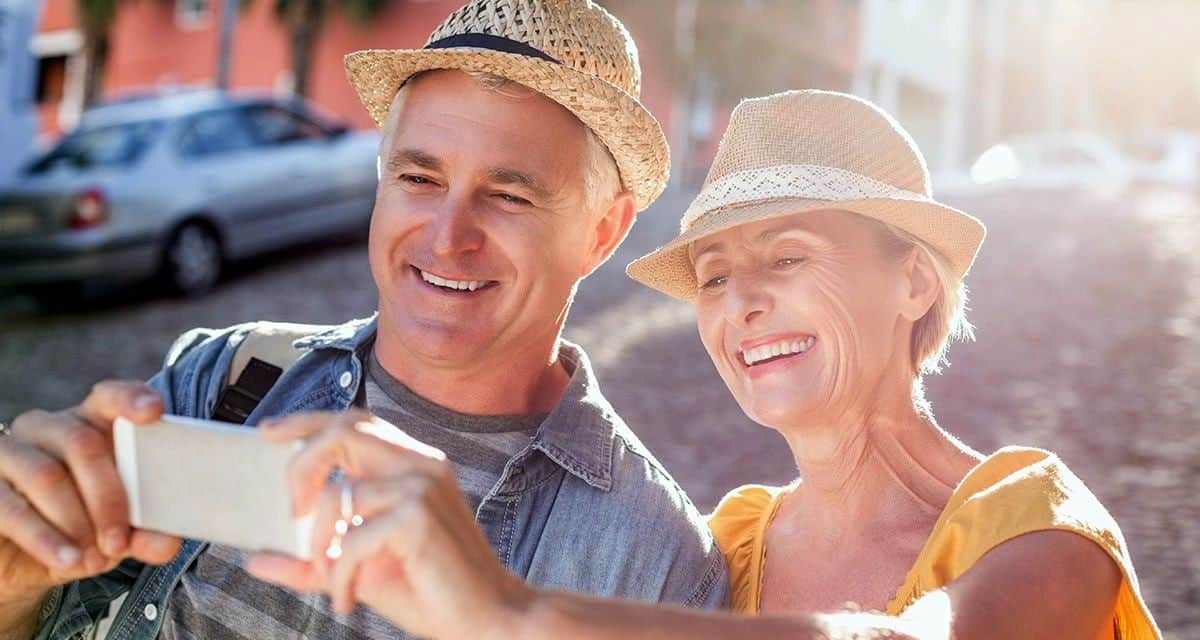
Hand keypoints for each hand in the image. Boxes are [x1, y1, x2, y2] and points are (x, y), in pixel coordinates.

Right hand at [0, 381, 181, 606]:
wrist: (24, 561)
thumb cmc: (81, 528)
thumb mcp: (118, 532)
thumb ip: (145, 533)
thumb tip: (168, 543)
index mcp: (88, 425)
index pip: (108, 397)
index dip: (129, 398)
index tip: (153, 411)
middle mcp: (46, 429)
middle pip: (82, 442)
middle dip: (108, 496)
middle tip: (120, 540)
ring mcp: (8, 453)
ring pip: (46, 474)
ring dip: (76, 521)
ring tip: (95, 558)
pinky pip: (12, 508)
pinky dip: (45, 538)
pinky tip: (67, 559)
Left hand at [247, 411, 532, 639]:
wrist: (488, 620)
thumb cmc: (432, 592)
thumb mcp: (361, 568)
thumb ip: (311, 559)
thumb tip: (255, 558)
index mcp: (415, 465)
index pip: (357, 421)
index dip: (308, 421)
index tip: (268, 433)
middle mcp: (422, 464)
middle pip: (345, 430)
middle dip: (302, 465)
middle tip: (290, 512)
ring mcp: (423, 486)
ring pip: (339, 494)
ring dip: (320, 545)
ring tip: (331, 580)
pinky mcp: (418, 517)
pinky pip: (351, 539)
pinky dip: (340, 575)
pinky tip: (349, 599)